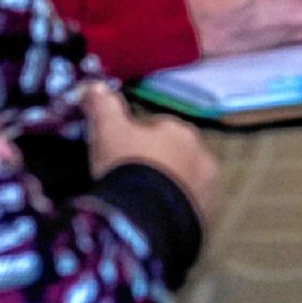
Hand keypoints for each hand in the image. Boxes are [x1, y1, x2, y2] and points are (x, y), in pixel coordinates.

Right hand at [84, 84, 221, 227]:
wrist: (143, 217)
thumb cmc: (126, 165)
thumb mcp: (107, 130)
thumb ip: (102, 105)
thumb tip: (93, 85)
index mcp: (181, 130)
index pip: (158, 129)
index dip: (136, 142)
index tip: (121, 157)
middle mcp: (202, 154)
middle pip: (175, 155)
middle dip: (156, 163)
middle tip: (130, 180)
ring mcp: (208, 187)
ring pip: (183, 181)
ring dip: (167, 187)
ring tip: (140, 201)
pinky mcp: (205, 215)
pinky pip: (186, 207)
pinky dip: (172, 209)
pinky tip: (152, 216)